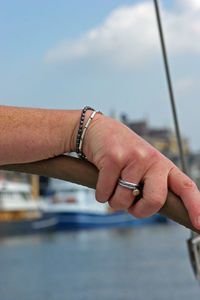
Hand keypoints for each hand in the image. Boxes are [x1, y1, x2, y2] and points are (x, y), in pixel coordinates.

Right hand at [83, 114, 199, 228]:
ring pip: (124, 201)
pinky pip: (105, 193)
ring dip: (113, 201)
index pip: (186, 186)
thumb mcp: (144, 166)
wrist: (100, 130)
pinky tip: (101, 180)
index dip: (195, 207)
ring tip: (112, 186)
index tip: (199, 224)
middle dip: (139, 211)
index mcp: (164, 165)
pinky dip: (101, 194)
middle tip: (130, 205)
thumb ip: (151, 185)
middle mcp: (153, 160)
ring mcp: (134, 158)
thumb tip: (149, 209)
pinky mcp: (114, 158)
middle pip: (155, 201)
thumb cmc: (123, 153)